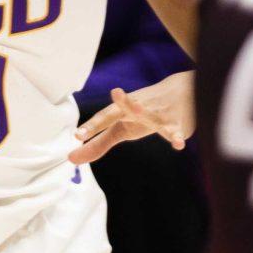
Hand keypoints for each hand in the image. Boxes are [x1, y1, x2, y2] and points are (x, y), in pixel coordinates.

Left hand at [70, 72, 195, 163]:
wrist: (181, 93)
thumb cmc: (143, 113)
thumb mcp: (120, 129)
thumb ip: (97, 144)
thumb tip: (71, 159)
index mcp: (122, 111)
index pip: (105, 117)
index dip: (92, 126)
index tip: (78, 136)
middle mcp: (139, 109)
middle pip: (128, 105)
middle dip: (123, 101)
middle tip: (116, 93)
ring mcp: (158, 115)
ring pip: (152, 114)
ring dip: (147, 112)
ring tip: (139, 108)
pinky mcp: (176, 124)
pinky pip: (175, 131)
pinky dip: (177, 136)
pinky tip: (178, 144)